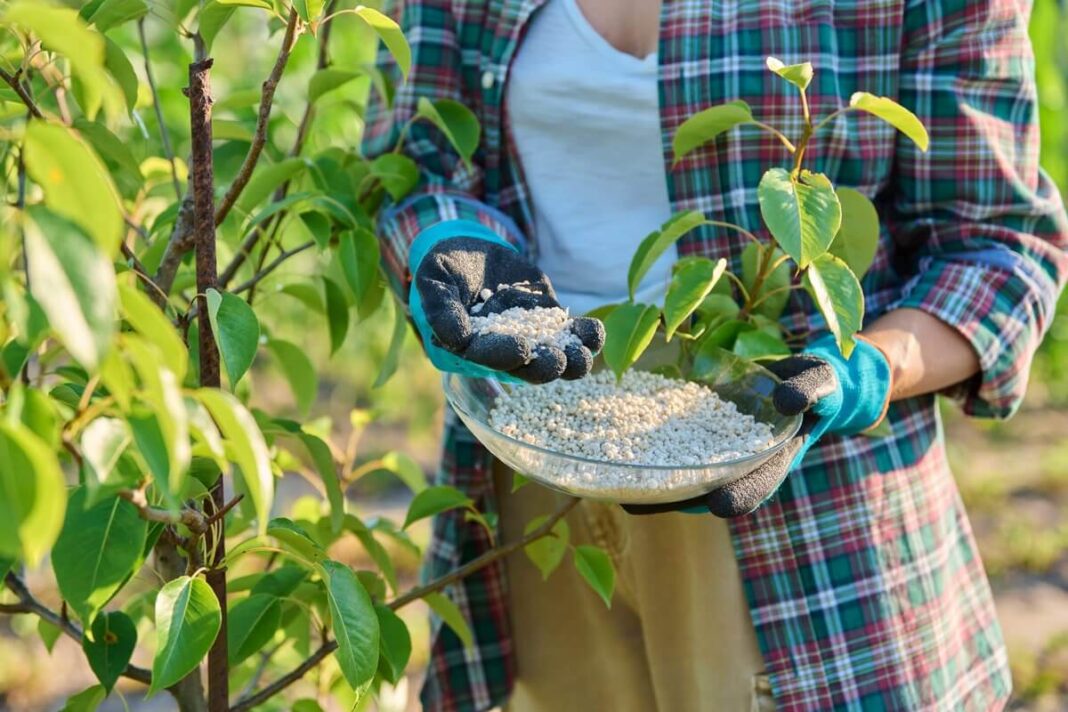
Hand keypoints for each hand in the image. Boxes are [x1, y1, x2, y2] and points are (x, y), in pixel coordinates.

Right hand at [412, 236, 604, 382]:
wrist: (470, 250)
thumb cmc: (444, 267)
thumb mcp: (434, 281)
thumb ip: (441, 309)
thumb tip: (456, 337)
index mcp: (468, 347)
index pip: (486, 356)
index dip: (503, 355)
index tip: (521, 349)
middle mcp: (500, 350)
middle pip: (523, 367)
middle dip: (543, 366)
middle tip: (559, 360)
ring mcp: (527, 336)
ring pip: (552, 358)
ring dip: (571, 361)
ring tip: (584, 353)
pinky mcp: (548, 321)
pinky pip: (569, 335)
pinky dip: (583, 336)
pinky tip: (594, 332)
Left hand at [622, 333, 891, 517]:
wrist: (805, 384)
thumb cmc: (818, 386)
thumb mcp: (822, 383)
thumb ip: (810, 389)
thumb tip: (786, 400)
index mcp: (777, 456)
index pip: (758, 481)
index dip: (741, 494)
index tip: (721, 506)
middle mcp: (745, 460)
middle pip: (711, 488)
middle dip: (679, 498)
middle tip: (639, 504)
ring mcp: (723, 449)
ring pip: (690, 475)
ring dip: (659, 486)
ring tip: (621, 493)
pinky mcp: (706, 432)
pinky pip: (680, 448)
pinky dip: (657, 454)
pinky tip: (625, 454)